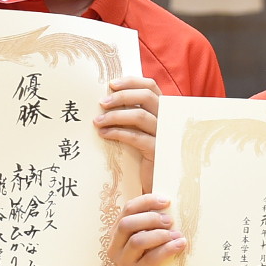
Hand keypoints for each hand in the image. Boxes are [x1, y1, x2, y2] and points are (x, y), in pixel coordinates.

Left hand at [94, 76, 160, 192]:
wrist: (158, 184)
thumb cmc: (146, 154)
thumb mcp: (142, 131)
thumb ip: (133, 114)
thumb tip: (107, 99)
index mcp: (164, 110)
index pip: (151, 86)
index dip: (131, 82)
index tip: (111, 84)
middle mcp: (167, 119)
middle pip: (146, 97)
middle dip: (121, 96)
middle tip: (102, 102)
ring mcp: (164, 135)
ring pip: (139, 116)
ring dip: (114, 116)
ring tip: (97, 121)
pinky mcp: (157, 152)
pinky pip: (135, 137)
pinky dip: (117, 133)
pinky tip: (104, 134)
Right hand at [108, 194, 186, 265]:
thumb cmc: (153, 256)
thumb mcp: (149, 237)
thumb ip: (152, 221)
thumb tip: (169, 201)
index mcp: (117, 232)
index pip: (127, 209)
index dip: (146, 201)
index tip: (166, 201)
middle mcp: (115, 246)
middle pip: (127, 223)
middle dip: (151, 218)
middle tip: (170, 220)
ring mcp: (123, 262)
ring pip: (137, 241)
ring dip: (160, 234)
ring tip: (176, 234)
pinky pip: (151, 259)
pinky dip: (168, 249)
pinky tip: (180, 244)